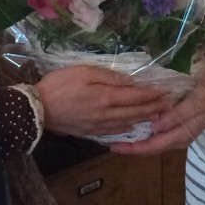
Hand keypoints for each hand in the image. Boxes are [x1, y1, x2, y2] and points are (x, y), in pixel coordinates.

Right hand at [35, 64, 168, 137]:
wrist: (37, 109)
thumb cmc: (59, 85)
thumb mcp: (84, 72)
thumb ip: (109, 76)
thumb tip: (130, 81)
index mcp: (106, 98)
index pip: (136, 96)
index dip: (152, 95)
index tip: (166, 92)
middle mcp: (107, 114)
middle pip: (135, 111)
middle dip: (153, 107)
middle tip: (167, 105)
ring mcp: (99, 125)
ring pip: (127, 123)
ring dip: (143, 119)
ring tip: (156, 115)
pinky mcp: (90, 131)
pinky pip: (114, 130)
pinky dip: (127, 127)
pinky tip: (132, 126)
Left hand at [110, 75, 204, 155]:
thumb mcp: (193, 104)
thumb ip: (174, 117)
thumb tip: (154, 128)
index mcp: (180, 136)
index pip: (151, 147)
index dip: (132, 148)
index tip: (114, 146)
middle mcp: (177, 139)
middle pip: (150, 147)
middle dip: (130, 146)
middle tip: (110, 140)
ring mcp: (178, 133)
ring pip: (153, 141)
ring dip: (136, 139)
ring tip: (118, 133)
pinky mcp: (178, 126)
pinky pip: (158, 133)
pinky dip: (144, 130)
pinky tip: (135, 123)